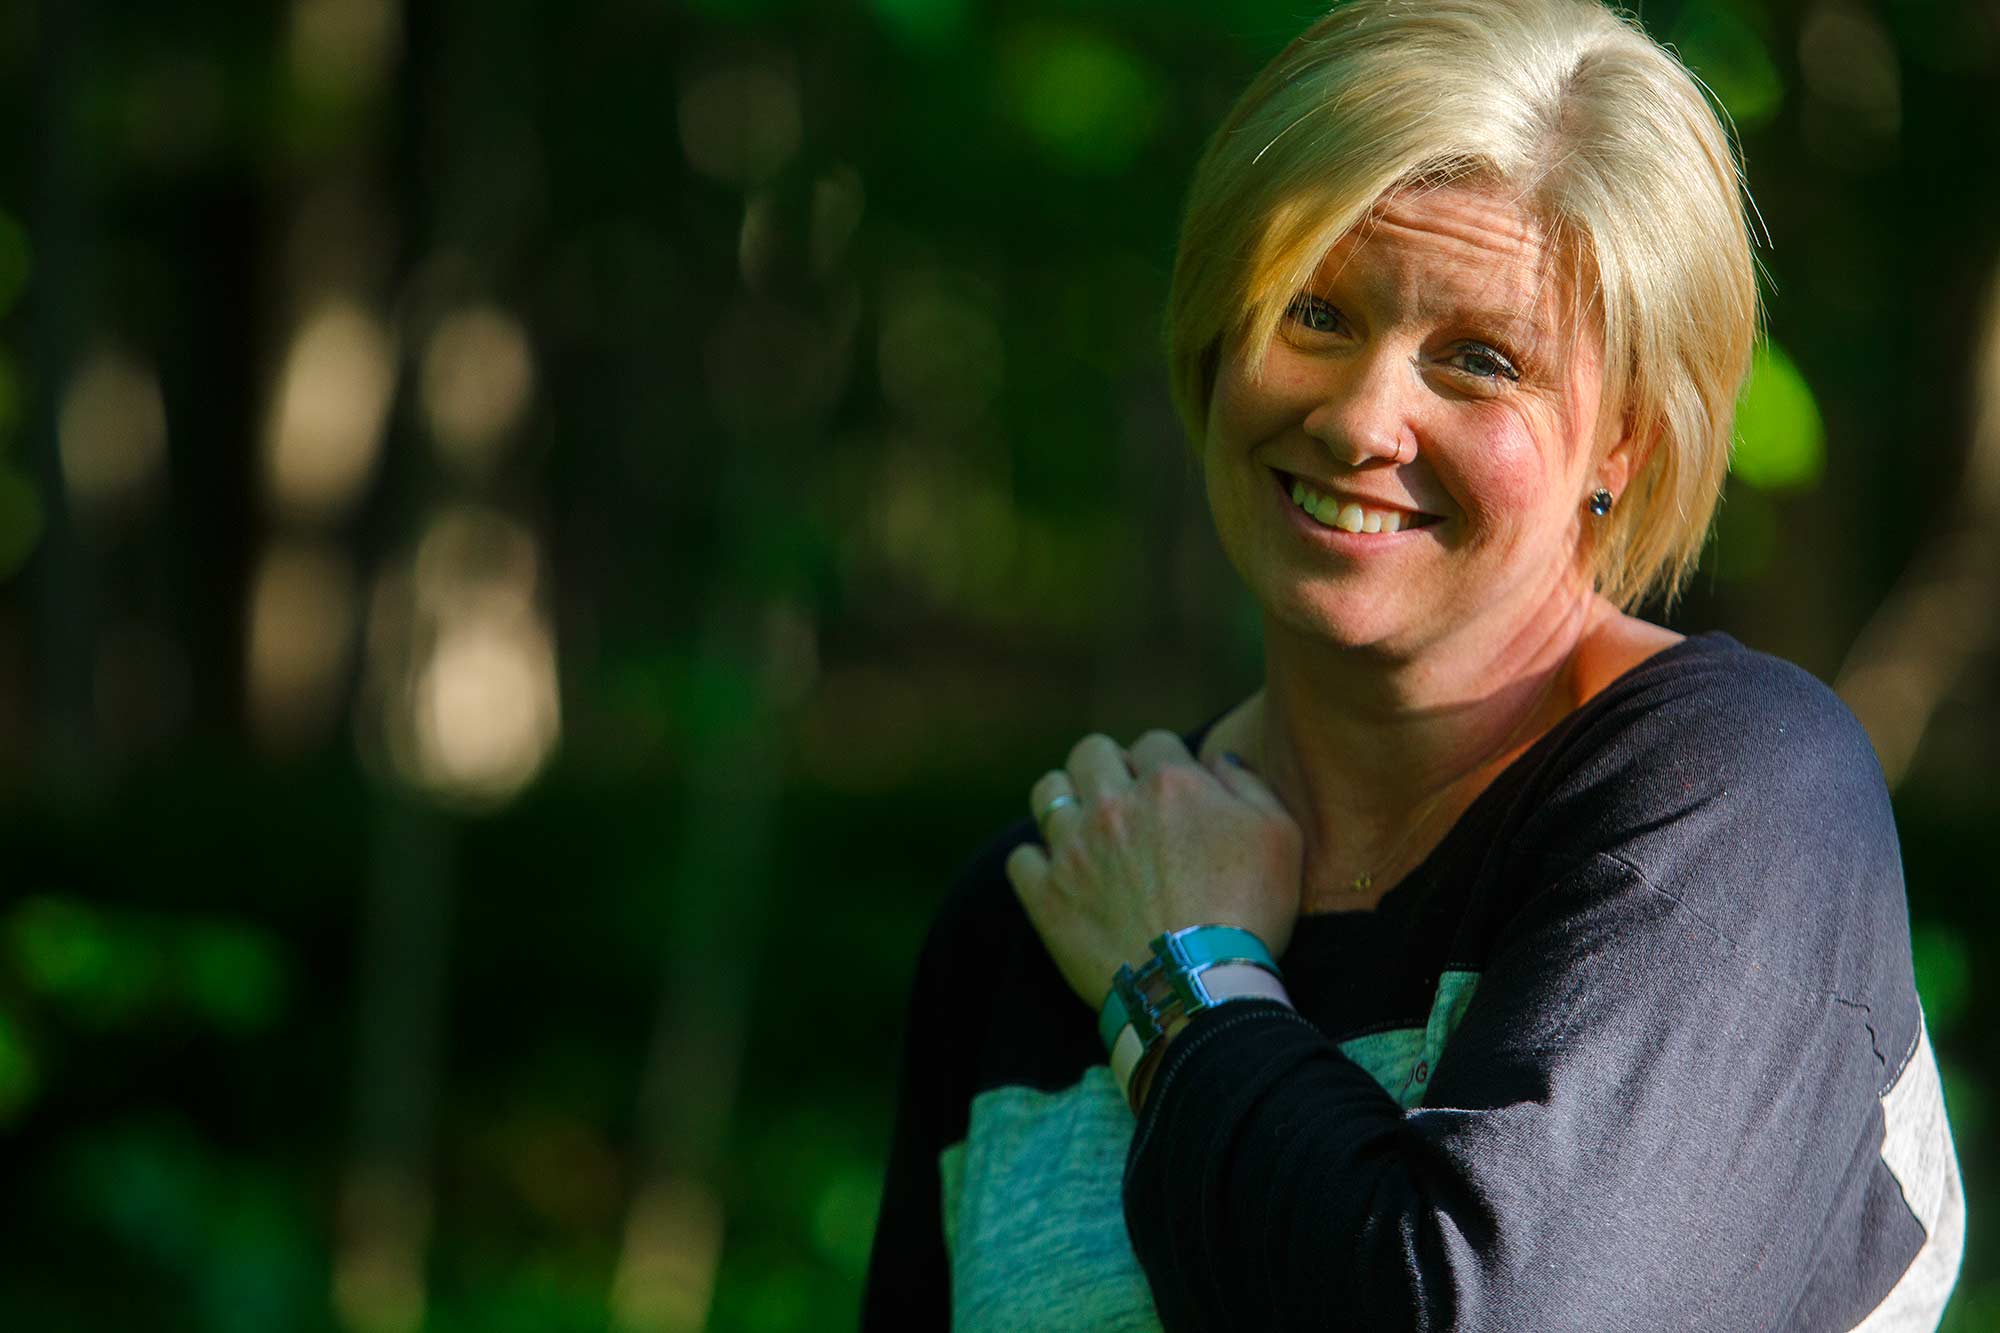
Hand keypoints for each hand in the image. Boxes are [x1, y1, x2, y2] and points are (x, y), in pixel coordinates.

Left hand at [1004, 729, 1304, 1011]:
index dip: (1164, 763)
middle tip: (1124, 800)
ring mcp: (1073, 850)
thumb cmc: (1249, 913)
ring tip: (1084, 826)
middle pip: (1091, 752)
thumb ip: (1248, 783)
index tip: (1172, 794)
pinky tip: (1057, 874)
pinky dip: (1036, 862)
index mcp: (1169, 783)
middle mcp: (1113, 805)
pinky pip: (1020, 858)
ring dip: (1066, 801)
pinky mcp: (1047, 897)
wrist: (1200, 989)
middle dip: (1107, 766)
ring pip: (1048, 792)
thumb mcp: (1280, 836)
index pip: (1153, 742)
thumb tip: (1218, 759)